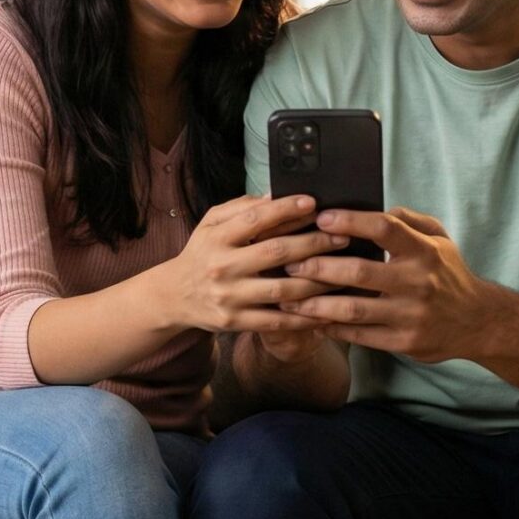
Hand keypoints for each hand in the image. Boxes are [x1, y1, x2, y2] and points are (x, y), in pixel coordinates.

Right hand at [161, 194, 345, 334]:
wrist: (174, 296)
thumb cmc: (202, 253)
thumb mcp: (210, 224)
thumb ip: (241, 208)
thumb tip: (275, 196)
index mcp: (218, 238)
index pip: (256, 219)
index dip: (286, 209)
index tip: (313, 203)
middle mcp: (222, 267)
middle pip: (277, 252)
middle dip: (315, 243)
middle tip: (343, 236)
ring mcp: (230, 297)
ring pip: (283, 290)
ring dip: (318, 281)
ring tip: (344, 271)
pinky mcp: (236, 322)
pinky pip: (277, 321)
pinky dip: (305, 317)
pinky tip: (327, 309)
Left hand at [282, 207, 500, 362]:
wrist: (478, 321)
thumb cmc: (448, 274)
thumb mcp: (439, 239)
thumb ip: (408, 220)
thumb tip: (373, 207)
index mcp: (424, 251)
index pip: (385, 229)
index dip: (351, 221)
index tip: (322, 218)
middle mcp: (418, 282)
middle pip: (360, 272)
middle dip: (319, 266)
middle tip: (290, 262)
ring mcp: (410, 315)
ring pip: (354, 308)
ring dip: (317, 303)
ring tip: (290, 298)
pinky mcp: (404, 342)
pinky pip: (360, 335)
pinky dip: (333, 328)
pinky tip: (312, 321)